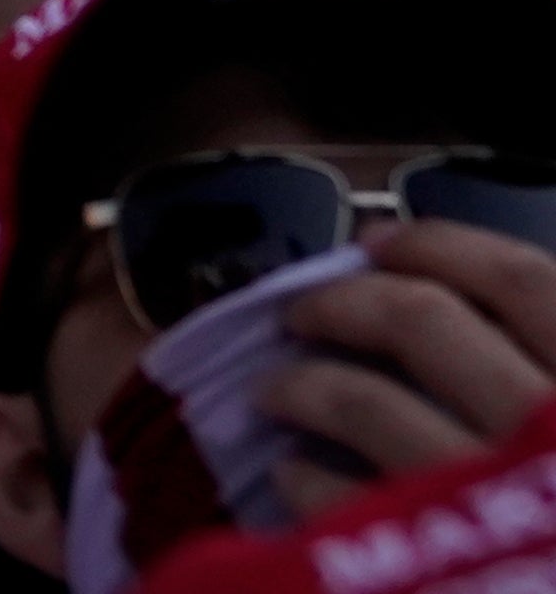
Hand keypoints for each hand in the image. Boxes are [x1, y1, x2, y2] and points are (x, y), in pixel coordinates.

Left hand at [268, 220, 555, 485]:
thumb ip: (544, 364)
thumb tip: (465, 313)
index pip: (520, 280)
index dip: (439, 246)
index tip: (378, 242)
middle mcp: (545, 434)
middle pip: (423, 321)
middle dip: (342, 304)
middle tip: (301, 313)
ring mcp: (482, 497)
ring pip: (365, 401)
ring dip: (302, 385)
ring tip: (276, 391)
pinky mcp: (428, 565)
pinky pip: (341, 497)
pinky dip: (304, 475)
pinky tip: (294, 476)